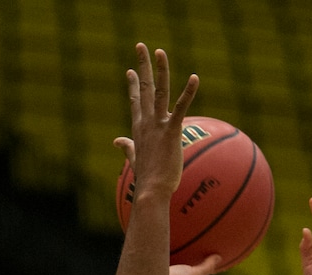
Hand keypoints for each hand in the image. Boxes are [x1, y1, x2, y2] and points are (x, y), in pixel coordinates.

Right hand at [114, 44, 198, 201]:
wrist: (151, 191)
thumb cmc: (146, 179)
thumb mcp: (134, 159)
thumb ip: (127, 148)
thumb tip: (116, 142)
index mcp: (139, 129)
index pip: (135, 101)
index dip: (134, 84)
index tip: (132, 70)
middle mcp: (146, 123)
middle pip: (144, 89)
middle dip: (143, 66)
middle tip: (141, 46)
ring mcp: (158, 126)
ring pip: (159, 92)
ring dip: (160, 70)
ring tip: (159, 51)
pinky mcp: (171, 132)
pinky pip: (181, 108)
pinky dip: (188, 92)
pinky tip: (195, 78)